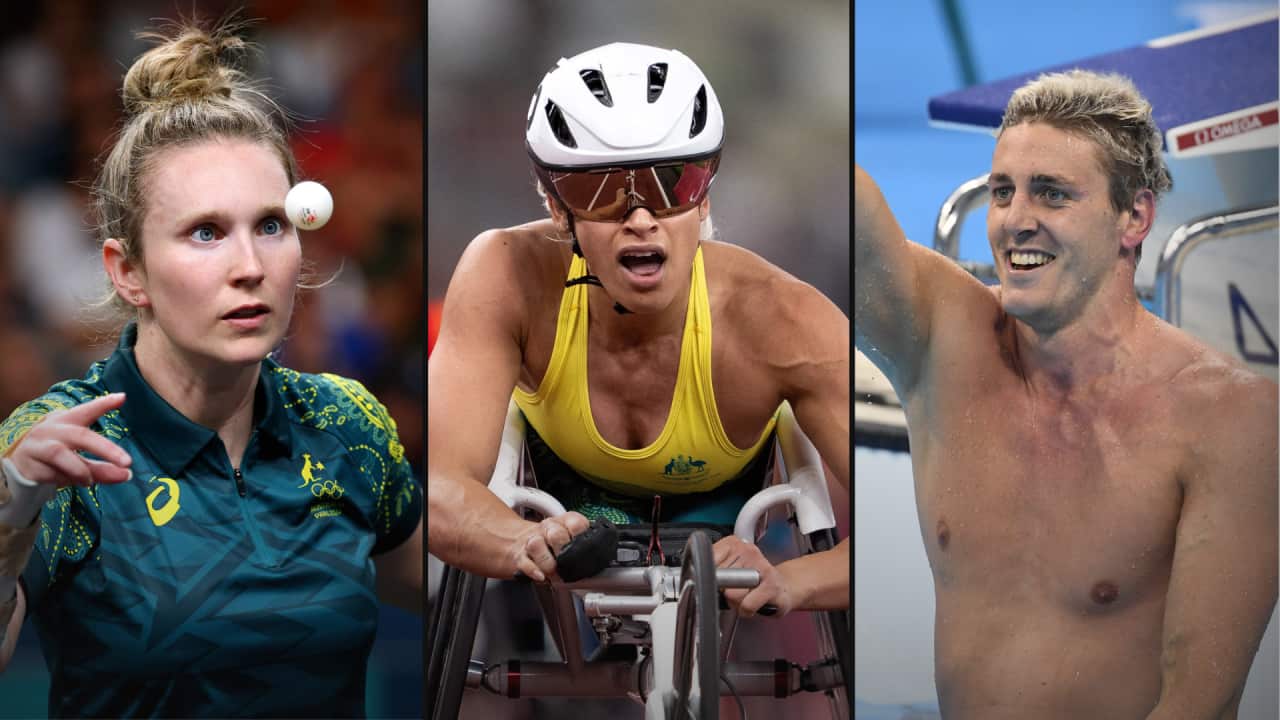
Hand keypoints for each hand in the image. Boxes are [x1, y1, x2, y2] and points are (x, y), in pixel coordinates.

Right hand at [8, 393, 132, 486]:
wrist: (21, 464)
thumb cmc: (57, 454)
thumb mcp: (80, 456)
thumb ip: (103, 466)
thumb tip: (127, 475)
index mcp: (68, 420)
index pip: (86, 410)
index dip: (103, 404)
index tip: (122, 397)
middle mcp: (53, 429)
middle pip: (80, 435)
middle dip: (105, 449)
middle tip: (127, 462)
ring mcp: (38, 445)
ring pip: (60, 454)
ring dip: (81, 470)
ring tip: (90, 482)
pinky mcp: (29, 463)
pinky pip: (50, 473)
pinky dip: (66, 480)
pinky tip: (73, 483)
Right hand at [510, 511, 588, 581]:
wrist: (517, 538)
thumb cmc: (549, 540)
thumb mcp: (567, 535)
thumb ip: (582, 544)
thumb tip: (600, 558)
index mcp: (563, 522)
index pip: (576, 523)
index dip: (581, 536)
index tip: (586, 549)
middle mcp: (547, 528)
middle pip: (556, 534)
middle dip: (564, 551)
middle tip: (569, 563)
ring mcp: (532, 541)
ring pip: (537, 545)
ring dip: (548, 563)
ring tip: (555, 573)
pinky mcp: (519, 555)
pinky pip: (525, 562)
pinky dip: (534, 571)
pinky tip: (541, 576)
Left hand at [714, 535, 794, 616]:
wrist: (783, 587)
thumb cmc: (753, 581)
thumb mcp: (729, 568)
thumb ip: (712, 570)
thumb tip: (697, 579)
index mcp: (733, 544)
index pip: (707, 560)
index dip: (708, 577)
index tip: (716, 581)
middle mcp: (748, 551)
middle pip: (719, 580)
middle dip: (723, 591)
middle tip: (736, 590)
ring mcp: (762, 567)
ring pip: (731, 594)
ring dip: (735, 603)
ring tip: (746, 597)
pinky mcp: (771, 586)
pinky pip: (746, 605)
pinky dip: (747, 611)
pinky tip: (754, 604)